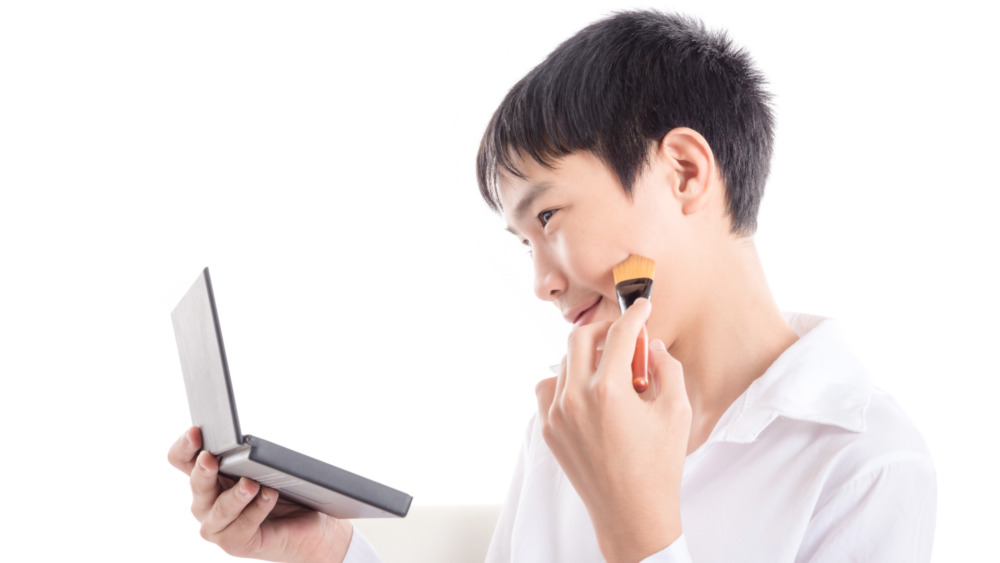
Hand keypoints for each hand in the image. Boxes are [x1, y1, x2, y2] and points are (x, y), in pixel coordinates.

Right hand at [167, 427, 353, 562]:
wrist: (308, 525)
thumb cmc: (282, 490)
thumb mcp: (264, 466)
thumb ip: (249, 455)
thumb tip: (246, 446)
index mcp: (207, 477)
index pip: (182, 459)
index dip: (184, 446)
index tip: (196, 432)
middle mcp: (205, 503)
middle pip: (197, 483)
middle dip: (204, 469)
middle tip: (211, 458)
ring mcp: (218, 526)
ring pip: (220, 508)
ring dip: (236, 495)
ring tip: (250, 483)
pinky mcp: (236, 543)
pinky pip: (244, 525)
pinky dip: (257, 509)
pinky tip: (269, 495)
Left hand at [536, 298, 691, 562]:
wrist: (632, 515)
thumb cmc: (659, 466)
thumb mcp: (676, 411)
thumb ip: (667, 368)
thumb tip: (650, 346)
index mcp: (610, 391)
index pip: (620, 334)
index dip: (634, 314)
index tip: (642, 306)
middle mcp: (576, 398)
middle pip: (580, 337)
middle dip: (604, 328)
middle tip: (623, 334)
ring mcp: (556, 415)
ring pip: (563, 362)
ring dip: (586, 356)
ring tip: (611, 370)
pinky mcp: (548, 430)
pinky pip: (548, 389)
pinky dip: (565, 381)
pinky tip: (586, 391)